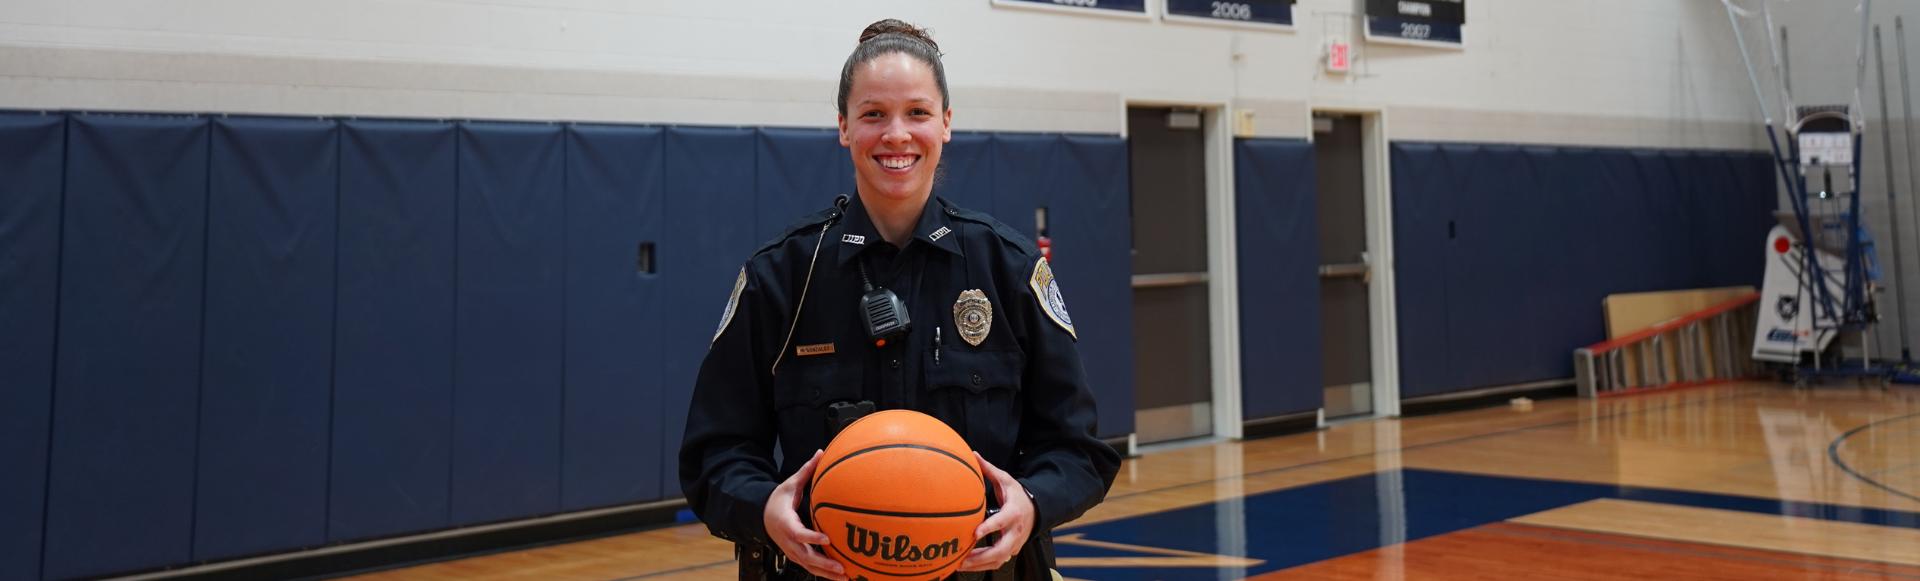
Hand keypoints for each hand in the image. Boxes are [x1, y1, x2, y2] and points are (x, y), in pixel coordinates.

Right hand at [762, 451, 847, 580]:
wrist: (761, 516)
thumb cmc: (778, 500)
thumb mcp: (790, 484)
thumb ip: (807, 470)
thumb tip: (821, 452)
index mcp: (785, 522)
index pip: (798, 532)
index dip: (811, 537)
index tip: (826, 538)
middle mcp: (788, 540)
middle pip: (805, 556)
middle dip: (824, 563)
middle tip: (842, 567)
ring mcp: (791, 551)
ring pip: (809, 566)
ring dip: (827, 574)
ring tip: (846, 578)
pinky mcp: (796, 556)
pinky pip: (810, 568)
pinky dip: (824, 574)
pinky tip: (841, 577)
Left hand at [959, 453, 1033, 571]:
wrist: (1036, 510)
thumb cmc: (1017, 495)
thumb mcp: (1006, 480)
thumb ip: (989, 469)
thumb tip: (973, 454)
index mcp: (1014, 513)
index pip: (1002, 522)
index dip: (990, 528)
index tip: (975, 533)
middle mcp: (1016, 531)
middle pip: (1001, 549)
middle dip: (981, 556)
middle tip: (963, 557)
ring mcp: (1015, 543)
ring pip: (998, 559)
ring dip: (979, 564)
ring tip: (960, 564)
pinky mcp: (1011, 551)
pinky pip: (997, 562)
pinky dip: (982, 566)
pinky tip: (967, 565)